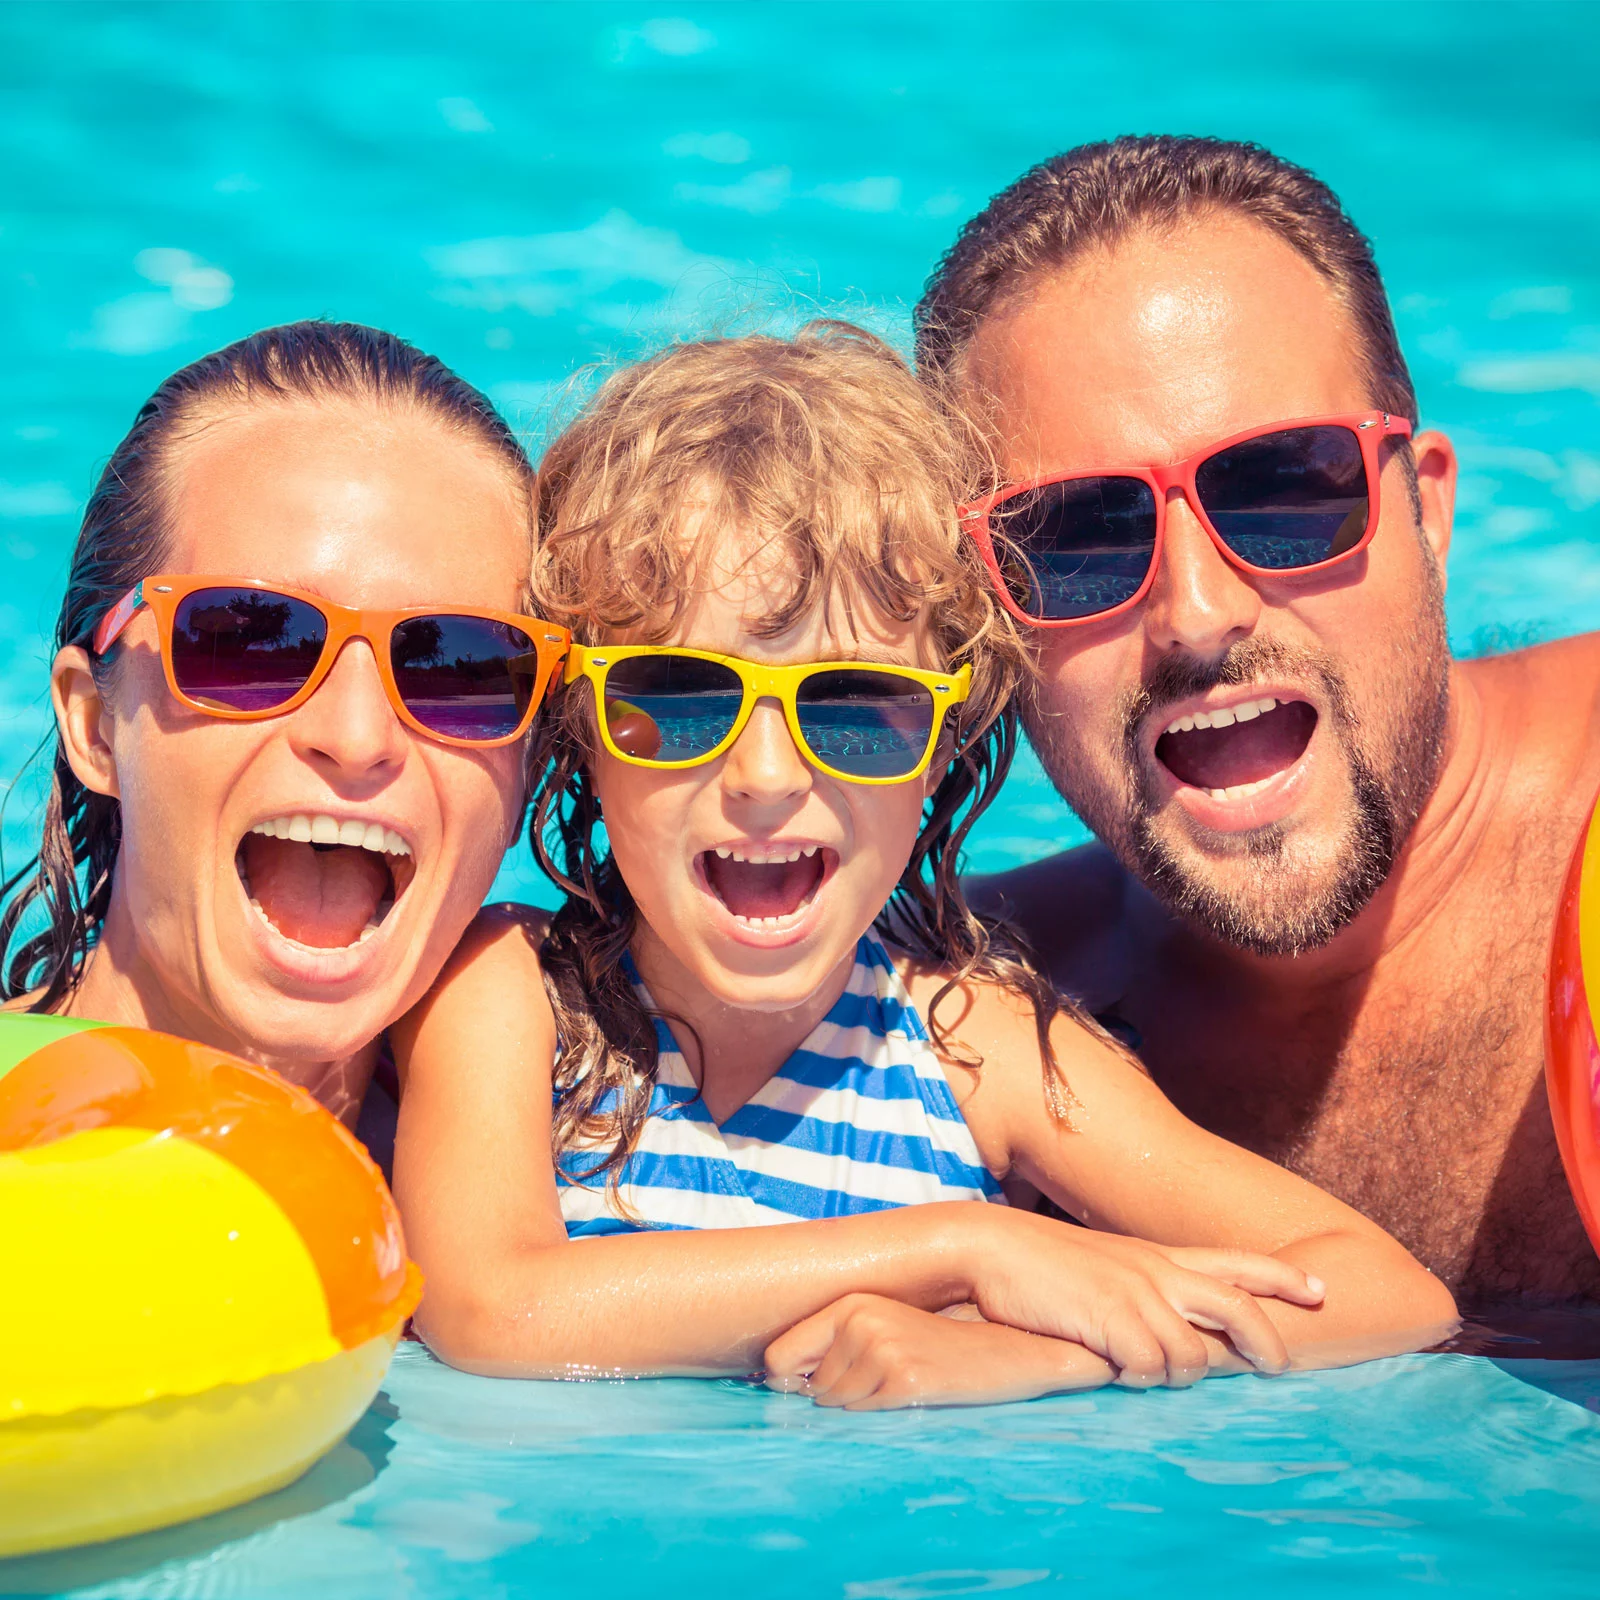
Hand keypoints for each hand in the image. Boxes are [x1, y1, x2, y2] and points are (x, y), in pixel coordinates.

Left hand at [764, 1294, 1114, 1409]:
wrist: (1005, 1351)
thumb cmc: (938, 1344)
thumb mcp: (883, 1328)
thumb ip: (832, 1345)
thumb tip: (776, 1381)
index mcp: (850, 1304)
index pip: (778, 1356)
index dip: (787, 1382)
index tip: (804, 1389)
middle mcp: (860, 1321)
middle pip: (808, 1387)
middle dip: (832, 1396)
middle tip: (878, 1382)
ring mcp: (882, 1349)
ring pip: (835, 1404)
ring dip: (859, 1406)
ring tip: (897, 1383)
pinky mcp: (904, 1379)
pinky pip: (865, 1414)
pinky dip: (880, 1413)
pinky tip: (910, 1392)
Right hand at [963, 1211, 1325, 1386]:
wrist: (987, 1247)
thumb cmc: (1037, 1264)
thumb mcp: (1101, 1267)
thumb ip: (1138, 1289)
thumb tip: (1165, 1330)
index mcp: (1155, 1256)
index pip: (1234, 1261)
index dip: (1281, 1276)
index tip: (1320, 1289)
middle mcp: (1154, 1270)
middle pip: (1238, 1305)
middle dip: (1268, 1342)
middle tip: (1281, 1369)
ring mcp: (1134, 1294)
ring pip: (1192, 1356)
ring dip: (1176, 1376)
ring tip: (1143, 1372)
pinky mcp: (1109, 1319)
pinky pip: (1147, 1369)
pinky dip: (1137, 1380)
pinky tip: (1113, 1370)